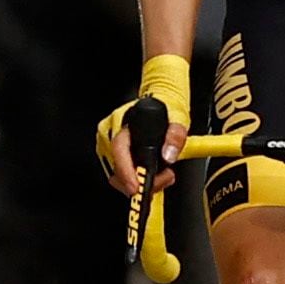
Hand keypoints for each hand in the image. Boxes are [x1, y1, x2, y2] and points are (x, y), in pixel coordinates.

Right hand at [98, 53, 195, 195]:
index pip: (119, 151)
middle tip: (165, 177)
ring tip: (163, 174)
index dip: (126, 172)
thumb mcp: (177, 117)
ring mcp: (107, 143)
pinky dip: (135, 178)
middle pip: (116, 168)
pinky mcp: (111, 152)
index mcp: (121, 122)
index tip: (136, 187)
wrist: (160, 96)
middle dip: (140, 181)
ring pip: (117, 175)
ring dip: (139, 181)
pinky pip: (119, 173)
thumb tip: (169, 155)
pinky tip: (151, 172)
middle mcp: (109, 133)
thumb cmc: (165, 106)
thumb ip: (175, 136)